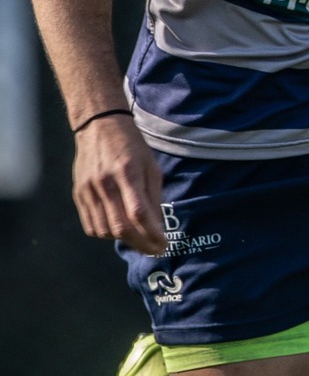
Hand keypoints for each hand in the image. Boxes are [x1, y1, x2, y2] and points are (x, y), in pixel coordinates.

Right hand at [73, 115, 165, 252]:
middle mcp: (105, 183)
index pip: (139, 214)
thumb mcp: (150, 166)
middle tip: (155, 250)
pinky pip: (90, 225)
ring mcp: (88, 189)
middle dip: (141, 244)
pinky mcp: (78, 193)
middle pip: (120, 227)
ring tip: (139, 239)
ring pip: (104, 230)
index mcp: (127, 173)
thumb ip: (153, 197)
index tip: (164, 245)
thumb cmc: (131, 145)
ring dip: (124, 240)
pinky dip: (106, 234)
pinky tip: (118, 231)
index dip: (152, 234)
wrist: (98, 126)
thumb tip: (159, 226)